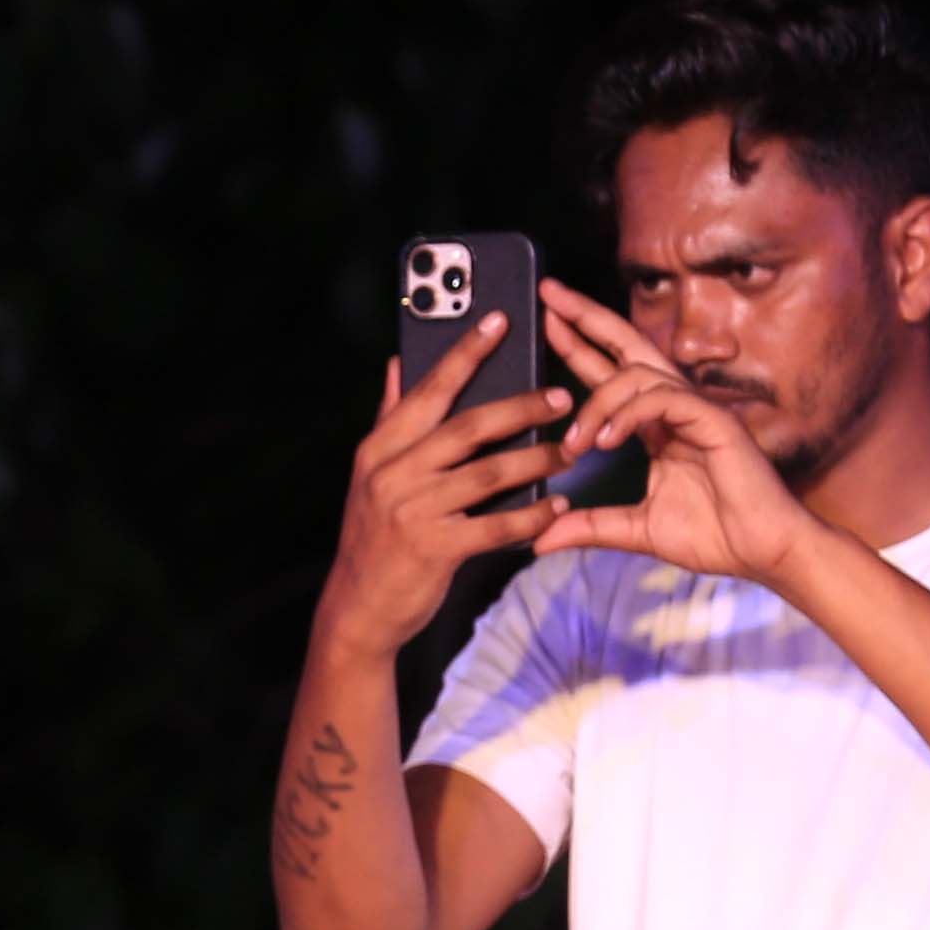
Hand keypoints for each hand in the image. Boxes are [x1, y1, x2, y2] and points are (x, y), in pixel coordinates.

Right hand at [308, 314, 573, 667]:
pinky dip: (531, 517)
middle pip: (468, 426)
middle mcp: (394, 472)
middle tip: (562, 395)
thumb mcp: (371, 474)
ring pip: (489, 474)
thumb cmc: (374, 536)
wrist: (358, 609)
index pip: (429, 389)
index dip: (466, 352)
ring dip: (537, 460)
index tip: (500, 320)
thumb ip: (390, 418)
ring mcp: (414, 511)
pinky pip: (496, 527)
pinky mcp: (435, 549)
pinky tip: (558, 507)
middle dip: (521, 406)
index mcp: (380, 447)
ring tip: (571, 450)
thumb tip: (400, 362)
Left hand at [527, 278, 820, 586]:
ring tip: (576, 444)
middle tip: (549, 295)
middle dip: (587, 318)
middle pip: (627, 345)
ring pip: (637, 375)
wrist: (763, 551)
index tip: (547, 321)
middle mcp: (674, 406)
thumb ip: (589, 526)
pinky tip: (605, 441)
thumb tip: (539, 538)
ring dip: (597, 402)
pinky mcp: (714, 420)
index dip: (579, 345)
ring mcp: (696, 409)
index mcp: (656, 423)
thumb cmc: (713, 536)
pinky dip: (628, 414)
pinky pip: (662, 398)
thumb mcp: (636, 529)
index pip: (611, 371)